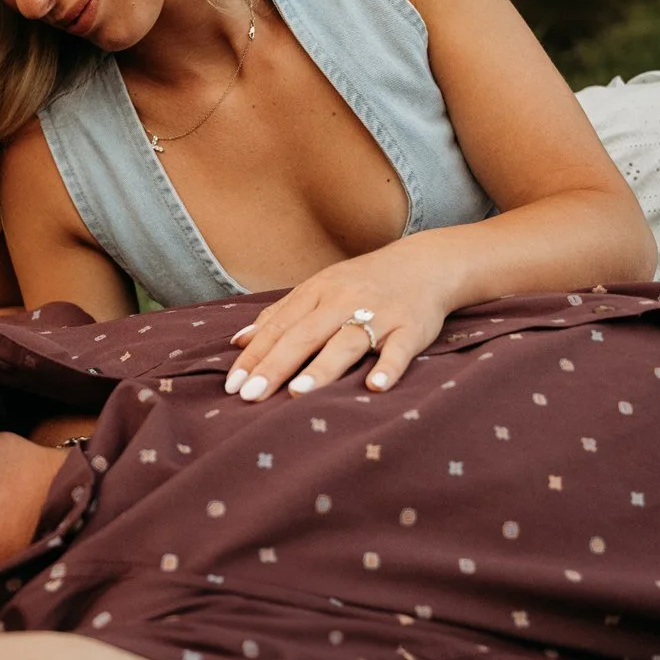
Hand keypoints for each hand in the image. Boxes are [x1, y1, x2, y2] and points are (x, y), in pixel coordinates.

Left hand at [222, 246, 455, 401]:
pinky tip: (375, 386)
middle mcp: (344, 301)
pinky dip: (389, 366)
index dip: (255, 355)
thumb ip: (280, 314)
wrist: (425, 264)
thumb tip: (239, 340)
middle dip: (276, 366)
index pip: (279, 326)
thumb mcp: (318, 289)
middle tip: (250, 396)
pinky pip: (400, 349)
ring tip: (297, 393)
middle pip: (304, 335)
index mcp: (317, 292)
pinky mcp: (412, 327)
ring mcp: (380, 313)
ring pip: (347, 342)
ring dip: (323, 367)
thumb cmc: (362, 282)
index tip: (233, 385)